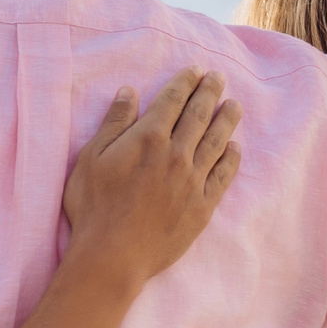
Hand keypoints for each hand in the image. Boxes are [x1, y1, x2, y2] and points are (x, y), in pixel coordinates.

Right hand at [62, 70, 242, 291]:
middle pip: (199, 116)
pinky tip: (235, 148)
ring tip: (235, 105)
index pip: (172, 101)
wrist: (113, 257)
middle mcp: (176, 154)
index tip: (195, 70)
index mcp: (148, 138)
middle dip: (210, 92)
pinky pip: (223, 176)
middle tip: (219, 77)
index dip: (185, 83)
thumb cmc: (94, 208)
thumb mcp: (90, 159)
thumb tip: (129, 92)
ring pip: (216, 142)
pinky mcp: (202, 206)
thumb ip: (113, 124)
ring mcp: (193, 181)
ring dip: (227, 120)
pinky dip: (231, 158)